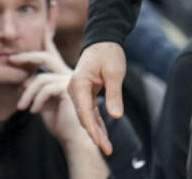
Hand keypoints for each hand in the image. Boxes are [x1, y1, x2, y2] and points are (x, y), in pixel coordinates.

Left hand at [14, 32, 80, 143]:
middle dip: (28, 56)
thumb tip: (23, 80)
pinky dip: (36, 100)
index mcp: (63, 76)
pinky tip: (33, 111)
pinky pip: (45, 89)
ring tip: (22, 108)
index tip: (45, 25)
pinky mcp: (67, 90)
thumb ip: (35, 91)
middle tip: (11, 59)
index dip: (47, 40)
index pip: (52, 55)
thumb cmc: (60, 122)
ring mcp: (69, 81)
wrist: (74, 137)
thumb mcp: (42, 104)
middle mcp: (68, 75)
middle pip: (46, 57)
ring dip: (27, 94)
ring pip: (40, 79)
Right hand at [68, 41, 126, 155]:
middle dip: (95, 134)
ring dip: (96, 131)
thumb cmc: (109, 53)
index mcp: (78, 83)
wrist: (103, 41)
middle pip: (84, 117)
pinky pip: (89, 111)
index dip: (93, 128)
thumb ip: (114, 94)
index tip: (100, 143)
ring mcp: (78, 92)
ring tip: (107, 147)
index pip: (84, 111)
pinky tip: (102, 135)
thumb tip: (116, 116)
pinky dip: (96, 122)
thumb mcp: (115, 72)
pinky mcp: (85, 93)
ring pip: (86, 116)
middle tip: (107, 149)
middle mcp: (75, 90)